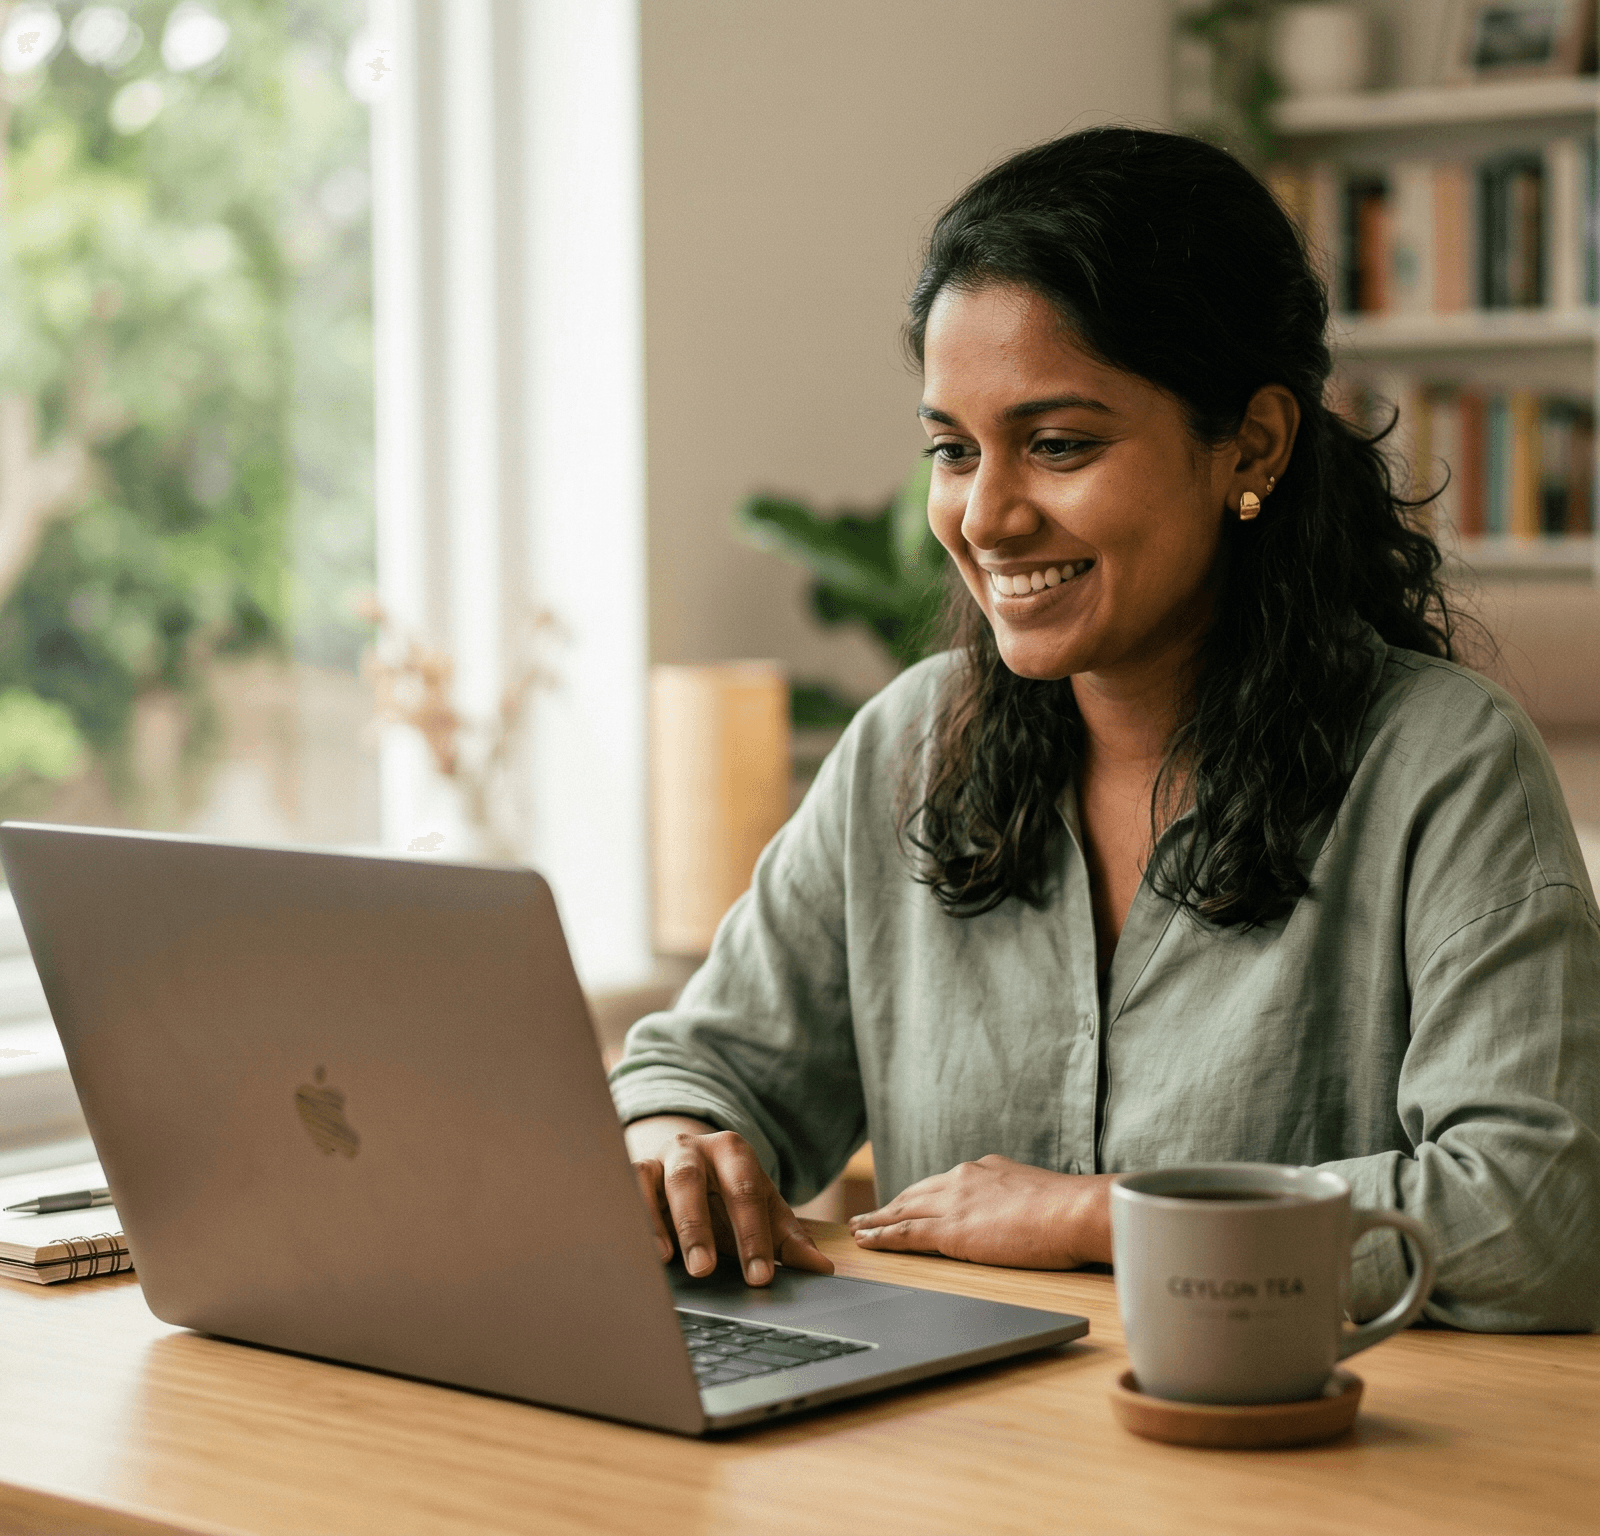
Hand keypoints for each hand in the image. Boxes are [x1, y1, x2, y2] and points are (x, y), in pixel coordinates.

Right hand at [625, 1115, 833, 1285]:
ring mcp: (660, 1159)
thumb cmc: (731, 1192)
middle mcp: (693, 1149)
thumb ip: (789, 1239)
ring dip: (657, 1219)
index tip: (760, 1277)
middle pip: (691, 1180)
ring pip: (650, 1178)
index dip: (753, 1235)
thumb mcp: (764, 1209)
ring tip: (665, 1259)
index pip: (745, 1192)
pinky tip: (643, 1249)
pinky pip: (626, 1187)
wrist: (694, 1162)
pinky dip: (633, 1215)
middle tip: (706, 1269)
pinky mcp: (634, 1172)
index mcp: (733, 1152)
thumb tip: (821, 1268)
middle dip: (697, 1226)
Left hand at [848, 1155, 1114, 1269]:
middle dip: (890, 1204)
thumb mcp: (1037, 1193)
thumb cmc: (1070, 1210)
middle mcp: (963, 1178)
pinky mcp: (951, 1231)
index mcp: (985, 1169)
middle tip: (868, 1214)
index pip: (943, 1184)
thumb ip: (1017, 1199)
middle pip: (915, 1194)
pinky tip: (866, 1241)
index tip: (905, 1202)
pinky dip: (882, 1237)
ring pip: (903, 1211)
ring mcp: (955, 1203)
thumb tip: (1021, 1212)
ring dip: (877, 1220)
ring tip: (858, 1227)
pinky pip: (905, 1234)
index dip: (920, 1195)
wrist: (1075, 1212)